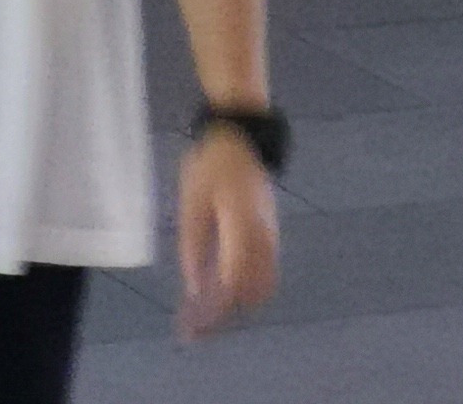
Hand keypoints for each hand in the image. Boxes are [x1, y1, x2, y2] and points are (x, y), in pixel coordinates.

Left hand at [175, 128, 279, 339]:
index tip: (195, 325)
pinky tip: (221, 291)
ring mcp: (270, 234)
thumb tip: (195, 291)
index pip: (233, 282)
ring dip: (238, 304)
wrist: (239, 136)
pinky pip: (265, 272)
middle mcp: (263, 236)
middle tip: (198, 326)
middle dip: (227, 314)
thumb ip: (193, 248)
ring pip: (263, 285)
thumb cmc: (209, 166)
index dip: (216, 310)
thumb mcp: (192, 204)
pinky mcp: (270, 232)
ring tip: (207, 314)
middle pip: (253, 292)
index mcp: (241, 227)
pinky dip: (246, 289)